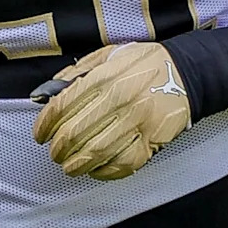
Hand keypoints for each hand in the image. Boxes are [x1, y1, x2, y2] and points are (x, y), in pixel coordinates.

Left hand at [32, 42, 190, 179]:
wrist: (187, 73)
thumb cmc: (144, 64)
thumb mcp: (108, 56)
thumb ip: (76, 73)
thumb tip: (44, 94)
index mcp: (105, 77)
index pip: (62, 107)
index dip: (45, 125)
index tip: (40, 135)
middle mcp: (120, 100)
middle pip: (76, 134)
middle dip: (58, 149)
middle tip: (54, 153)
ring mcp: (137, 122)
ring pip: (96, 152)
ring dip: (76, 165)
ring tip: (69, 166)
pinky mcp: (152, 140)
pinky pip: (123, 163)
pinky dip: (104, 171)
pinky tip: (95, 170)